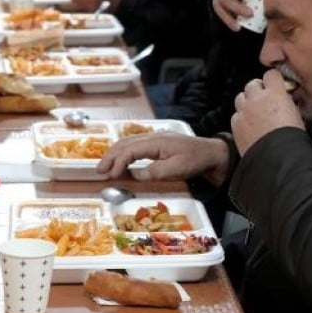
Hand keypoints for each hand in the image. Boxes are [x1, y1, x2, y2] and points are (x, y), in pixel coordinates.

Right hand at [96, 133, 230, 183]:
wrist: (213, 154)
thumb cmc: (196, 161)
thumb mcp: (177, 169)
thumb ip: (154, 172)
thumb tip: (135, 175)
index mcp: (157, 141)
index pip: (130, 150)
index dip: (118, 162)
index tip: (111, 175)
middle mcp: (153, 137)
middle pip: (125, 143)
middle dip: (110, 156)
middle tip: (98, 171)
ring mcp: (155, 138)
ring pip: (128, 142)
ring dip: (115, 154)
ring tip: (105, 166)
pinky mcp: (158, 143)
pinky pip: (135, 145)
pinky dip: (124, 152)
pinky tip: (121, 161)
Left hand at [230, 70, 304, 155]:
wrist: (278, 158)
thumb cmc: (292, 139)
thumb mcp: (296, 115)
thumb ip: (287, 103)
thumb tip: (285, 100)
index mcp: (275, 94)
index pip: (271, 75)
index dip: (273, 80)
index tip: (276, 85)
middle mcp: (257, 99)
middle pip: (252, 84)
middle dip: (258, 90)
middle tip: (265, 100)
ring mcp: (244, 111)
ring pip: (240, 97)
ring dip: (247, 102)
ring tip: (255, 112)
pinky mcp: (236, 125)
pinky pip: (236, 115)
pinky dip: (241, 118)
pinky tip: (249, 126)